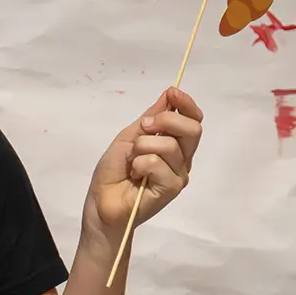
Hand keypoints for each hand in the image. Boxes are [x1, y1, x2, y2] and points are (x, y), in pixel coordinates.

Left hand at [83, 87, 202, 242]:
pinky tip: (134, 174)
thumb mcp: (128, 136)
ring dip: (142, 147)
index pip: (193, 120)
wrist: (101, 201)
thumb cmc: (113, 171)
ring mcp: (179, 174)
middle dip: (166, 120)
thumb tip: (168, 95)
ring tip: (131, 161)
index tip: (172, 93)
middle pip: (192, 129)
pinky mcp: (171, 188)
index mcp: (174, 144)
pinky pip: (158, 163)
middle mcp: (182, 159)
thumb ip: (150, 118)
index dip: (186, 104)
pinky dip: (140, 163)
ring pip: (169, 145)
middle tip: (143, 128)